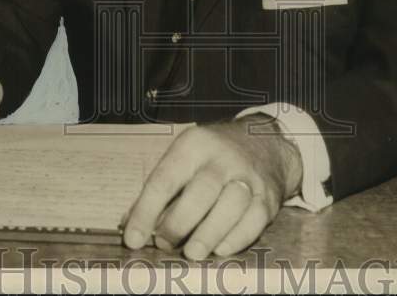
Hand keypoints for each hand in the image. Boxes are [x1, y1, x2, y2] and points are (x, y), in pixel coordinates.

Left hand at [122, 114, 302, 259]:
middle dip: (178, 224)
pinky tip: (219, 249)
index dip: (146, 212)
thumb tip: (128, 225)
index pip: (165, 179)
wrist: (264, 143)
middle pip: (201, 192)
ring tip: (191, 252)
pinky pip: (253, 222)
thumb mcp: (184, 157)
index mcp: (194, 145)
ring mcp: (249, 177)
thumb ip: (159, 191)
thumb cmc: (212, 157)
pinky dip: (235, 239)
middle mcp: (223, 158)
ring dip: (208, 234)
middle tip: (164, 244)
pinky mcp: (268, 198)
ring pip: (231, 206)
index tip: (132, 239)